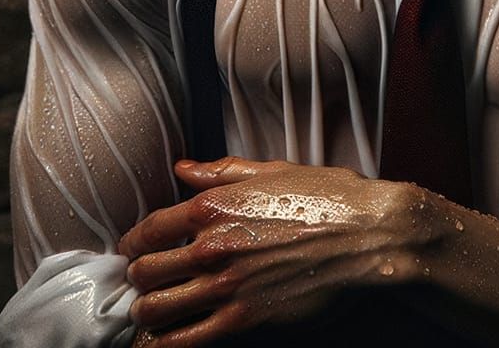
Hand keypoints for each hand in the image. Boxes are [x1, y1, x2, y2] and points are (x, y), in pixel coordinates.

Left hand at [119, 157, 424, 346]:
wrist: (366, 233)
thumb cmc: (326, 195)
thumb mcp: (273, 170)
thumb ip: (222, 171)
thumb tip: (183, 168)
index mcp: (216, 206)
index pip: (149, 228)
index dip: (132, 243)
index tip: (132, 250)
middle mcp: (213, 245)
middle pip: (144, 271)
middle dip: (136, 279)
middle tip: (141, 283)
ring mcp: (228, 284)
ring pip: (156, 309)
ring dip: (145, 312)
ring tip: (150, 313)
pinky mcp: (245, 318)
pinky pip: (187, 340)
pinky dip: (167, 344)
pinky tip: (166, 341)